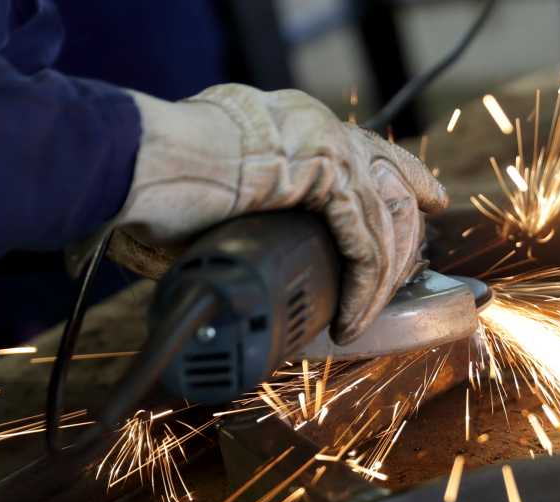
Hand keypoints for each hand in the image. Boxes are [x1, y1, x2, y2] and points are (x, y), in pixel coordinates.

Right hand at [110, 85, 448, 343]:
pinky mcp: (326, 171)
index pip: (359, 146)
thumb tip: (210, 271)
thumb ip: (227, 227)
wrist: (132, 165)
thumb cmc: (140, 186)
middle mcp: (310, 122)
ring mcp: (323, 140)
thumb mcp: (199, 206)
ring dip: (380, 278)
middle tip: (413, 276)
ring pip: (387, 215)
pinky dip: (363, 287)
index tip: (427, 200)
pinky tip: (349, 320)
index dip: (400, 174)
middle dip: (411, 231)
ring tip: (359, 320)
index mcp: (282, 122)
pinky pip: (367, 240)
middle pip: (390, 176)